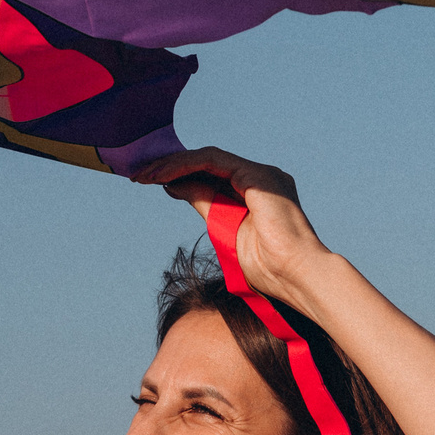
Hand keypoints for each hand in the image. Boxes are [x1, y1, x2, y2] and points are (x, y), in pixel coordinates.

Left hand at [139, 147, 333, 306]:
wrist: (296, 276)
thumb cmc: (269, 266)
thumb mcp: (223, 229)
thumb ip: (204, 204)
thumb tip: (174, 186)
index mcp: (257, 191)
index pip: (211, 174)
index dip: (179, 174)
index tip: (149, 181)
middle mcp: (261, 177)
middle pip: (208, 162)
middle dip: (170, 166)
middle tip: (139, 174)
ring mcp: (262, 174)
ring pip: (208, 157)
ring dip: (173, 164)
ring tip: (146, 175)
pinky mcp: (258, 174)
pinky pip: (213, 160)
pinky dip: (186, 165)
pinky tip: (164, 176)